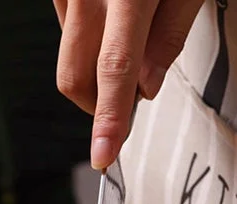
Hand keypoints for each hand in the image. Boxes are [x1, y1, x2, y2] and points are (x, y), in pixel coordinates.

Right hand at [53, 0, 202, 168]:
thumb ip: (170, 35)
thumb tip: (146, 88)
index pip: (115, 70)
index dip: (109, 119)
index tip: (103, 156)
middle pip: (76, 78)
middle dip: (99, 104)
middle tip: (133, 91)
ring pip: (69, 59)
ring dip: (96, 67)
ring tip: (131, 31)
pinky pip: (66, 32)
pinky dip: (89, 41)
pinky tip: (113, 15)